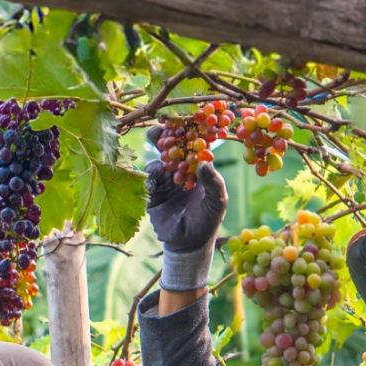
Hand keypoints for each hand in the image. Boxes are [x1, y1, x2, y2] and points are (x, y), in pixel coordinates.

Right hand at [145, 125, 227, 252]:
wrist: (189, 244)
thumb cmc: (208, 220)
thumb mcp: (218, 201)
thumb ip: (214, 182)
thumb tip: (204, 163)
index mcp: (196, 166)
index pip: (191, 144)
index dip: (187, 132)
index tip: (182, 122)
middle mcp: (179, 169)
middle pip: (169, 148)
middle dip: (163, 138)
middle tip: (158, 132)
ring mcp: (164, 181)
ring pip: (156, 163)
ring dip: (156, 161)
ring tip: (159, 167)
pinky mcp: (152, 194)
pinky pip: (147, 182)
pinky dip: (148, 180)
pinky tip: (152, 183)